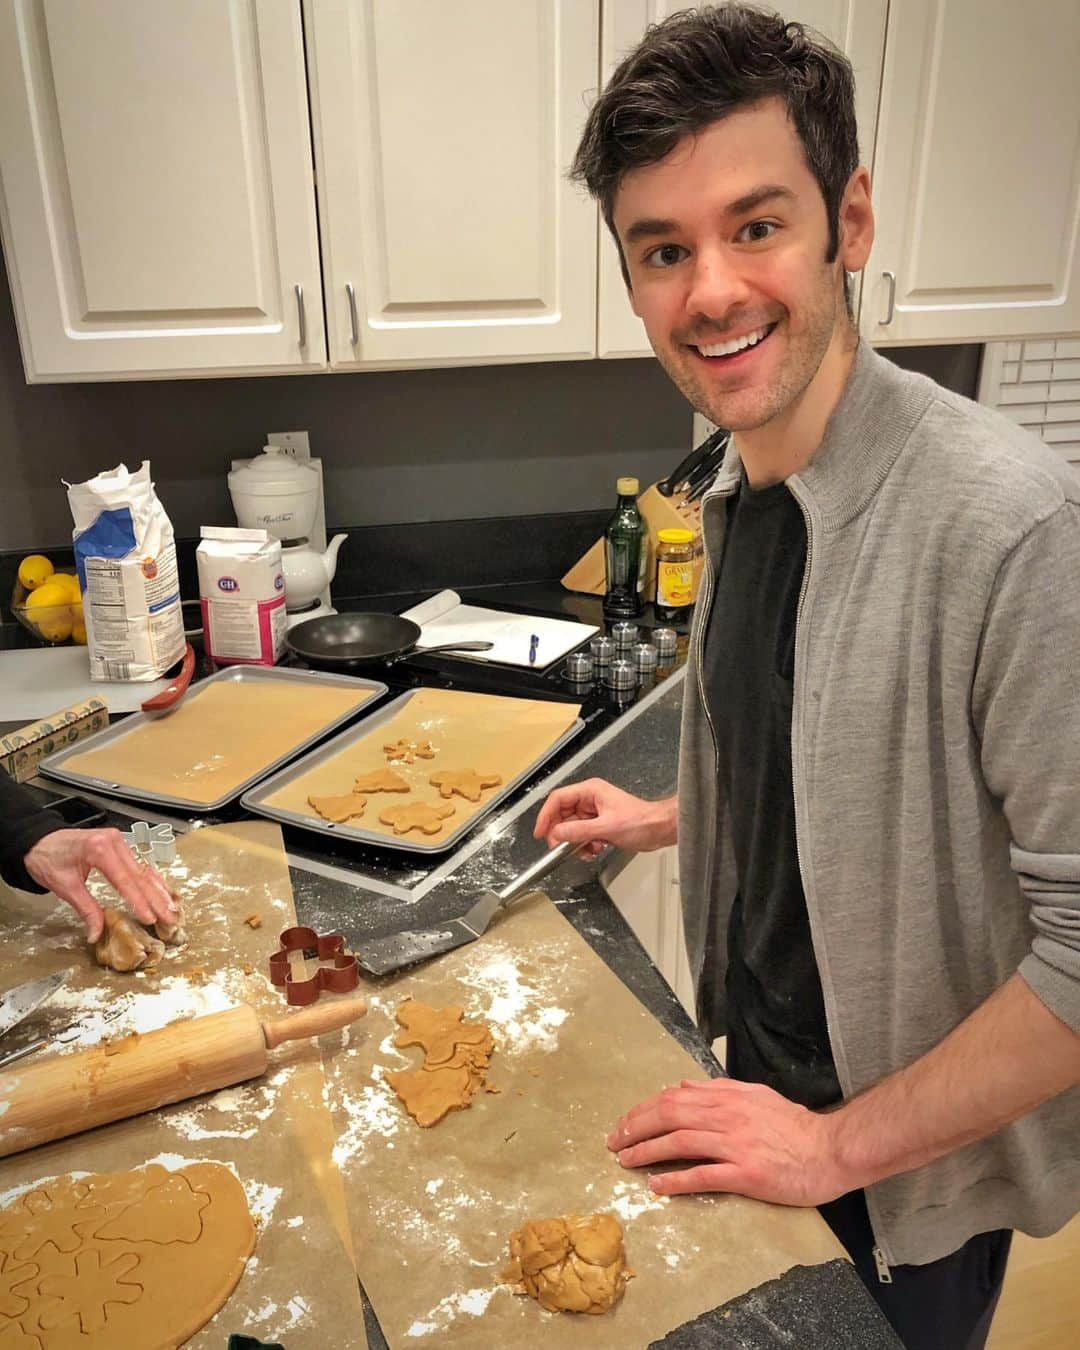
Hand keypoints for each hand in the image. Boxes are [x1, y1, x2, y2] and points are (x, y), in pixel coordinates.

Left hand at [23, 828, 177, 943]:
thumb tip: (96, 933)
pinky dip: (151, 879)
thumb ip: (86, 909)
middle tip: (170, 917)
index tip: (150, 918)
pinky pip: (138, 864)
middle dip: (156, 899)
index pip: (125, 880)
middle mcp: (114, 841)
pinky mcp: (119, 844)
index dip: (139, 901)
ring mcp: (119, 841)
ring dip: (158, 891)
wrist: (37, 841)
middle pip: (140, 875)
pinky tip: (162, 890)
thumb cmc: (47, 859)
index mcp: (100, 849)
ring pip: (143, 870)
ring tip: (171, 908)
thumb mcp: (64, 887)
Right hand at [533, 780, 676, 858]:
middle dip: (560, 832)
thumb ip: (579, 830)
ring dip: (574, 841)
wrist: (659, 829)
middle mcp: (590, 800)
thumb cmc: (641, 821)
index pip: (558, 799)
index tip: (540, 831)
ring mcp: (595, 813)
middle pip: (562, 814)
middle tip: (558, 846)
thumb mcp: (606, 827)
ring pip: (572, 827)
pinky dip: (584, 845)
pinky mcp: (600, 825)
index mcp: (591, 791)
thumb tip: (557, 833)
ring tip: (583, 850)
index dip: (546, 815)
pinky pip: (582, 835)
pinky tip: (593, 850)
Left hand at [607, 1076, 849, 1206]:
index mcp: (726, 1097)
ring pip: (679, 1143)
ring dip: (646, 1152)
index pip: (672, 1098)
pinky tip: (657, 1186)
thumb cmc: (794, 1125)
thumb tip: (682, 1085)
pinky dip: (676, 1180)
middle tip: (614, 1142)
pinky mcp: (746, 1174)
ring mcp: (735, 1145)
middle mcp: (726, 1116)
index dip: (643, 1110)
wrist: (829, 1149)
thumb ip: (718, 1088)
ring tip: (625, 1162)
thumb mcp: (755, 1095)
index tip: (624, 1123)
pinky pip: (703, 1175)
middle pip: (669, 1116)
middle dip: (635, 1128)